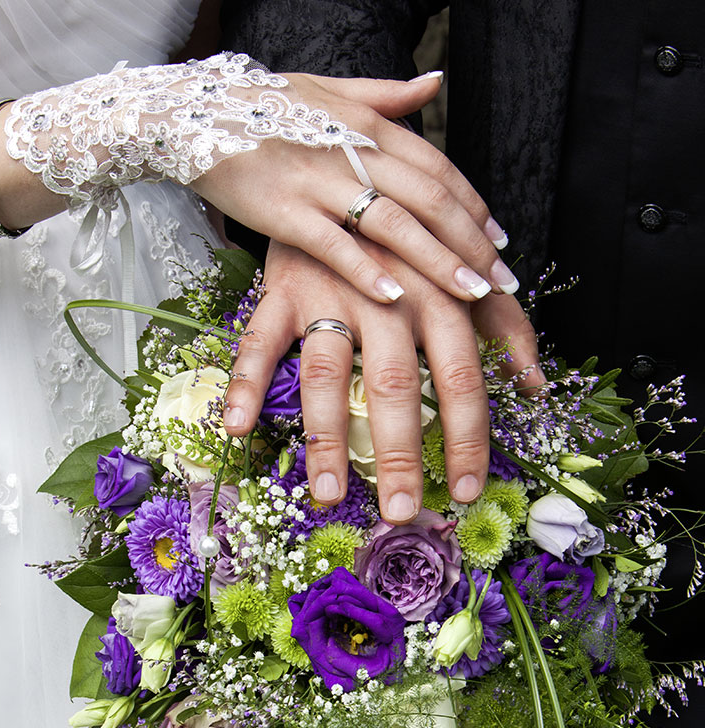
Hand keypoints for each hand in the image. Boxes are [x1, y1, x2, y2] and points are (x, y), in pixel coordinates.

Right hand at [191, 71, 519, 304]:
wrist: (193, 114)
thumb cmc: (262, 108)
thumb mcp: (328, 90)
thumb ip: (385, 96)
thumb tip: (433, 84)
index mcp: (368, 124)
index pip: (437, 168)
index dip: (473, 206)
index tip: (498, 241)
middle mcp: (352, 150)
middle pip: (428, 199)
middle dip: (471, 242)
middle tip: (500, 281)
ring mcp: (318, 181)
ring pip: (393, 223)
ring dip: (437, 260)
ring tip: (471, 294)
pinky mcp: (284, 212)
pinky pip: (334, 245)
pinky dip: (366, 270)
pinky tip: (396, 297)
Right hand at [223, 239, 542, 523]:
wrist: (347, 171)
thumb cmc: (413, 240)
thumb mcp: (467, 273)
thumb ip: (506, 326)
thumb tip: (535, 386)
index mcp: (439, 295)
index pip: (459, 376)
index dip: (465, 436)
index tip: (464, 490)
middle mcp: (387, 295)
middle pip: (394, 385)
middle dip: (398, 453)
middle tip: (398, 512)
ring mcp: (330, 292)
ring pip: (326, 373)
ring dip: (325, 437)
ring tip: (328, 495)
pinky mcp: (283, 289)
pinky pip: (259, 341)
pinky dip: (245, 383)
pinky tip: (237, 428)